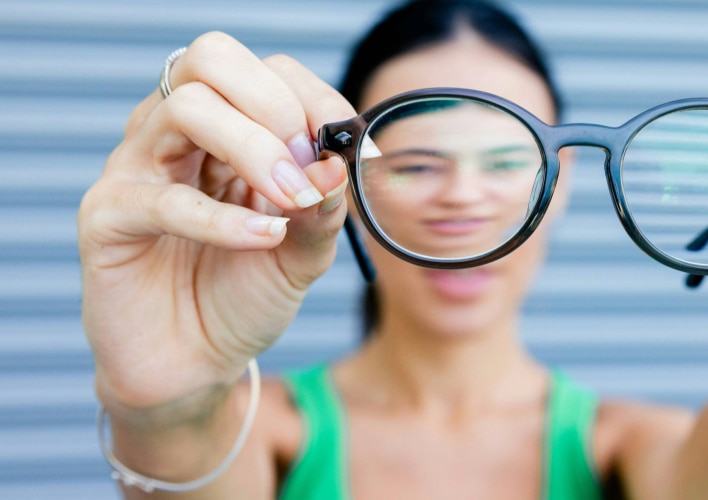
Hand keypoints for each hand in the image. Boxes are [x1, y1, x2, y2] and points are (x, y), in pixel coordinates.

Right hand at [78, 32, 352, 410]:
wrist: (195, 365)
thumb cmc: (243, 295)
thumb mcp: (304, 251)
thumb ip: (324, 207)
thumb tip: (338, 160)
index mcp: (225, 129)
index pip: (266, 71)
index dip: (315, 98)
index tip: (354, 146)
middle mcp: (175, 134)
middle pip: (213, 59)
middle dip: (277, 105)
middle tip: (308, 166)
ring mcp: (135, 168)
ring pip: (186, 109)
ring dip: (255, 150)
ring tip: (291, 202)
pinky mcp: (107, 216)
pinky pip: (163, 199)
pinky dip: (224, 219)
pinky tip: (264, 238)